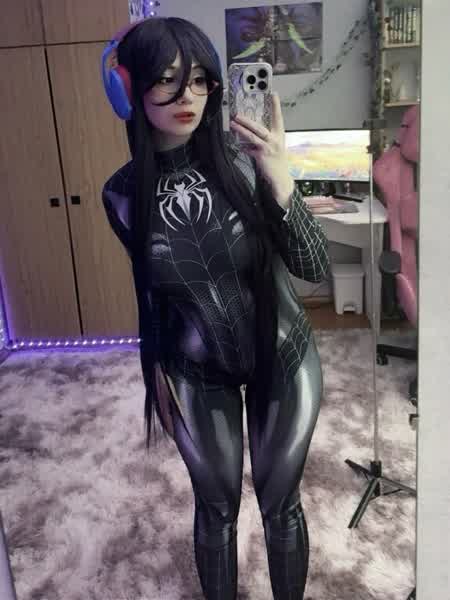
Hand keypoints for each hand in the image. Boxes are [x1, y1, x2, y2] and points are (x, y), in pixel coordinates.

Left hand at [229, 92, 293, 207]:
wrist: (281, 178)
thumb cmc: (277, 161)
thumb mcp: (275, 146)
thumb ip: (266, 138)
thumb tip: (253, 131)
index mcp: (279, 135)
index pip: (278, 117)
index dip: (275, 105)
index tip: (273, 94)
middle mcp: (275, 140)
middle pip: (259, 126)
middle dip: (247, 119)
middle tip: (237, 113)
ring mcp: (269, 148)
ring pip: (253, 136)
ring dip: (241, 129)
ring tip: (233, 123)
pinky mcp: (262, 157)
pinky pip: (249, 150)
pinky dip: (243, 148)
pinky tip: (238, 145)